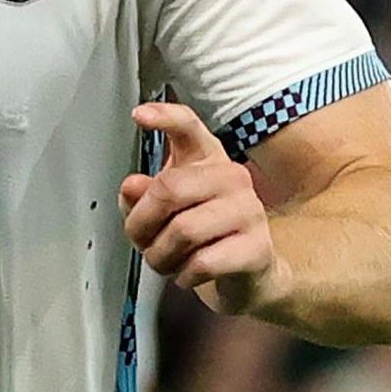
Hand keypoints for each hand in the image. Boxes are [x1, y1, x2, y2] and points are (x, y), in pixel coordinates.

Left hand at [119, 102, 284, 315]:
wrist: (249, 276)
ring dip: (160, 256)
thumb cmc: (202, 236)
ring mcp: (250, 210)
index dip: (164, 117)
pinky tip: (187, 274)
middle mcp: (232, 177)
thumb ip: (142, 197)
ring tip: (164, 261)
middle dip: (141, 224)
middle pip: (169, 189)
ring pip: (183, 231)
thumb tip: (132, 186)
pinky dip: (183, 275)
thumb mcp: (163, 213)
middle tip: (140, 241)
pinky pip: (202, 262)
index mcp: (207, 159)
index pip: (188, 127)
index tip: (139, 115)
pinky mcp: (257, 247)